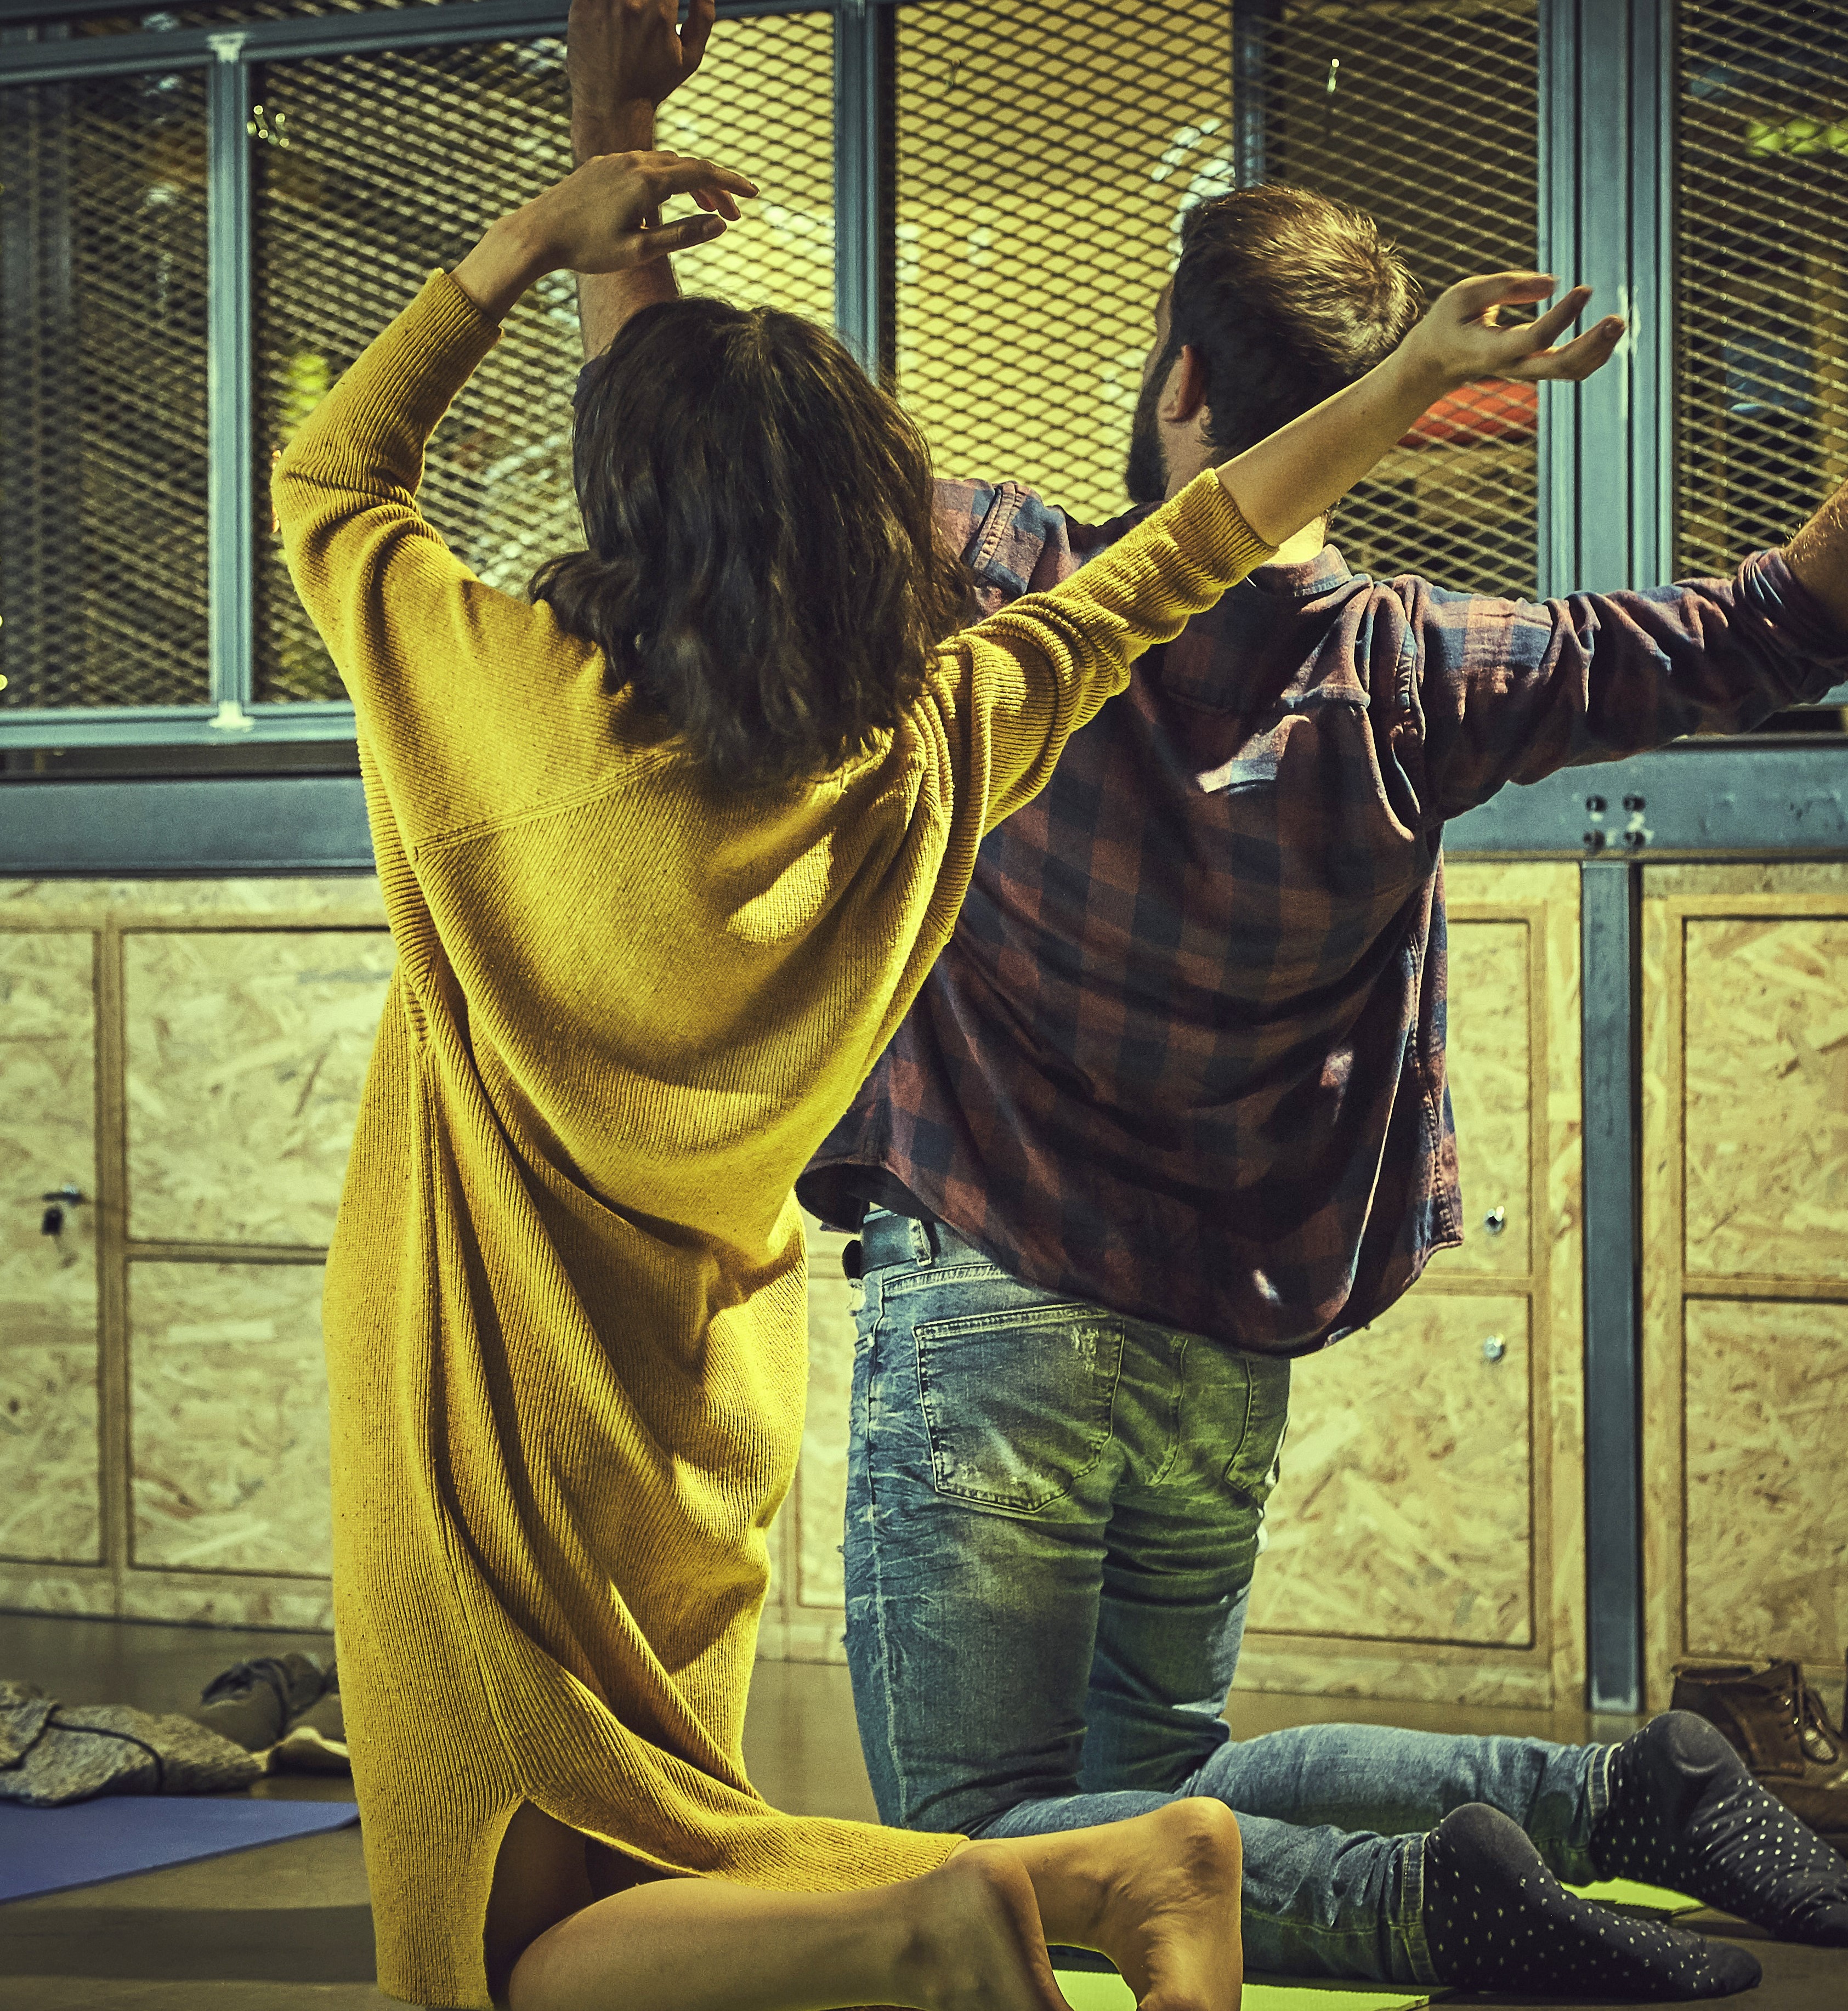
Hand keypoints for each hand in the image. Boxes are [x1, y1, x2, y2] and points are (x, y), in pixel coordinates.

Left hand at [521, 148, 755, 274]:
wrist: (536, 233)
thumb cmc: (587, 250)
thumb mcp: (640, 251)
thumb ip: (683, 236)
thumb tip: (720, 225)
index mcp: (647, 182)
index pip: (702, 175)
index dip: (732, 185)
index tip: (754, 195)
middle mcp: (634, 161)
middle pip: (688, 166)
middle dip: (716, 188)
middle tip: (735, 213)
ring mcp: (616, 160)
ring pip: (667, 163)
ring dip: (692, 183)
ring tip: (707, 209)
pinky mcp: (602, 164)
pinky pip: (645, 164)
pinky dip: (667, 178)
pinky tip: (668, 198)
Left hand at [567, 0, 714, 120]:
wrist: (611, 108)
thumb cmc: (653, 83)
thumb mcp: (689, 57)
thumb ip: (703, 17)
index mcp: (661, 13)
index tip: (665, 3)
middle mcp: (631, 3)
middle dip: (645, 1)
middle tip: (649, 9)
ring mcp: (603, 4)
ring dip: (626, 2)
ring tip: (629, 14)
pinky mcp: (581, 7)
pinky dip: (605, 3)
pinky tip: (613, 16)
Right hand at [1392, 272, 1624, 395]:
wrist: (1436, 361)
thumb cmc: (1449, 322)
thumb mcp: (1464, 295)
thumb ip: (1506, 285)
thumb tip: (1553, 282)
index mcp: (1491, 350)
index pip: (1534, 339)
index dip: (1562, 316)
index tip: (1583, 289)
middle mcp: (1513, 366)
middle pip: (1559, 366)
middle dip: (1591, 346)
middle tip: (1617, 320)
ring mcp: (1526, 371)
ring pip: (1570, 372)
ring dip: (1598, 351)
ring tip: (1617, 322)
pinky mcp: (1536, 367)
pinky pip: (1571, 368)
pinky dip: (1593, 352)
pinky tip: (1606, 331)